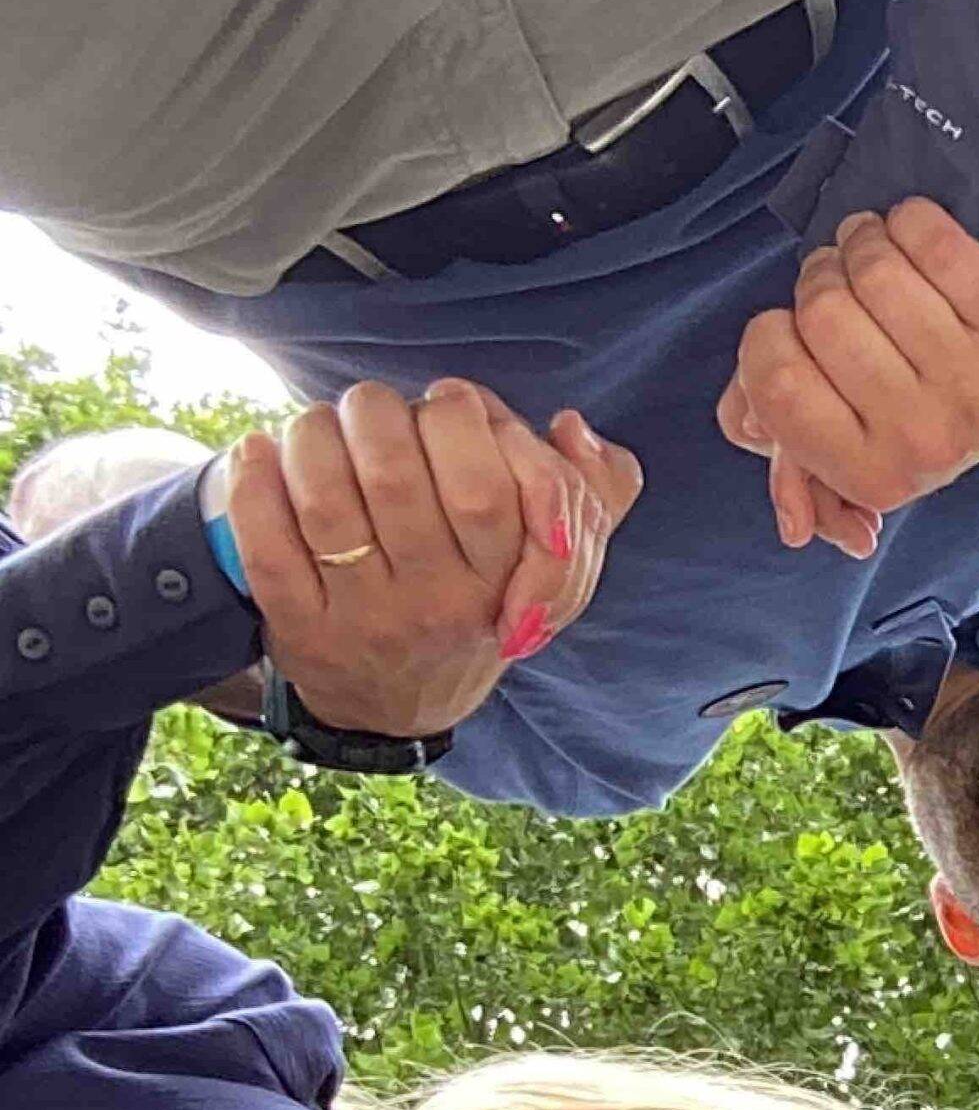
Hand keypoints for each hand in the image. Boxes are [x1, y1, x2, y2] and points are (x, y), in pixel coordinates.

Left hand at [222, 378, 642, 737]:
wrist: (401, 706)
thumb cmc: (473, 611)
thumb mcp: (552, 567)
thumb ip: (593, 495)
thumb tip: (572, 428)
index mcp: (499, 581)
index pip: (484, 487)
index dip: (456, 418)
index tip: (445, 403)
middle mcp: (436, 605)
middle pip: (394, 479)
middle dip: (372, 413)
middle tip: (367, 407)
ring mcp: (366, 620)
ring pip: (325, 503)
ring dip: (309, 438)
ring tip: (314, 426)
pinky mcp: (302, 630)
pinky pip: (266, 546)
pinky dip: (254, 484)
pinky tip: (260, 451)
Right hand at [719, 199, 978, 553]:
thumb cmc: (931, 395)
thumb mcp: (859, 442)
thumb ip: (794, 463)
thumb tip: (781, 503)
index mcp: (873, 475)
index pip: (775, 382)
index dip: (770, 332)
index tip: (797, 330)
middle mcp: (926, 442)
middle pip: (821, 314)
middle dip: (823, 277)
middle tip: (851, 287)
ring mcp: (976, 385)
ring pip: (874, 269)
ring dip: (868, 241)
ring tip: (887, 260)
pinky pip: (930, 239)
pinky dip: (916, 221)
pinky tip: (927, 245)